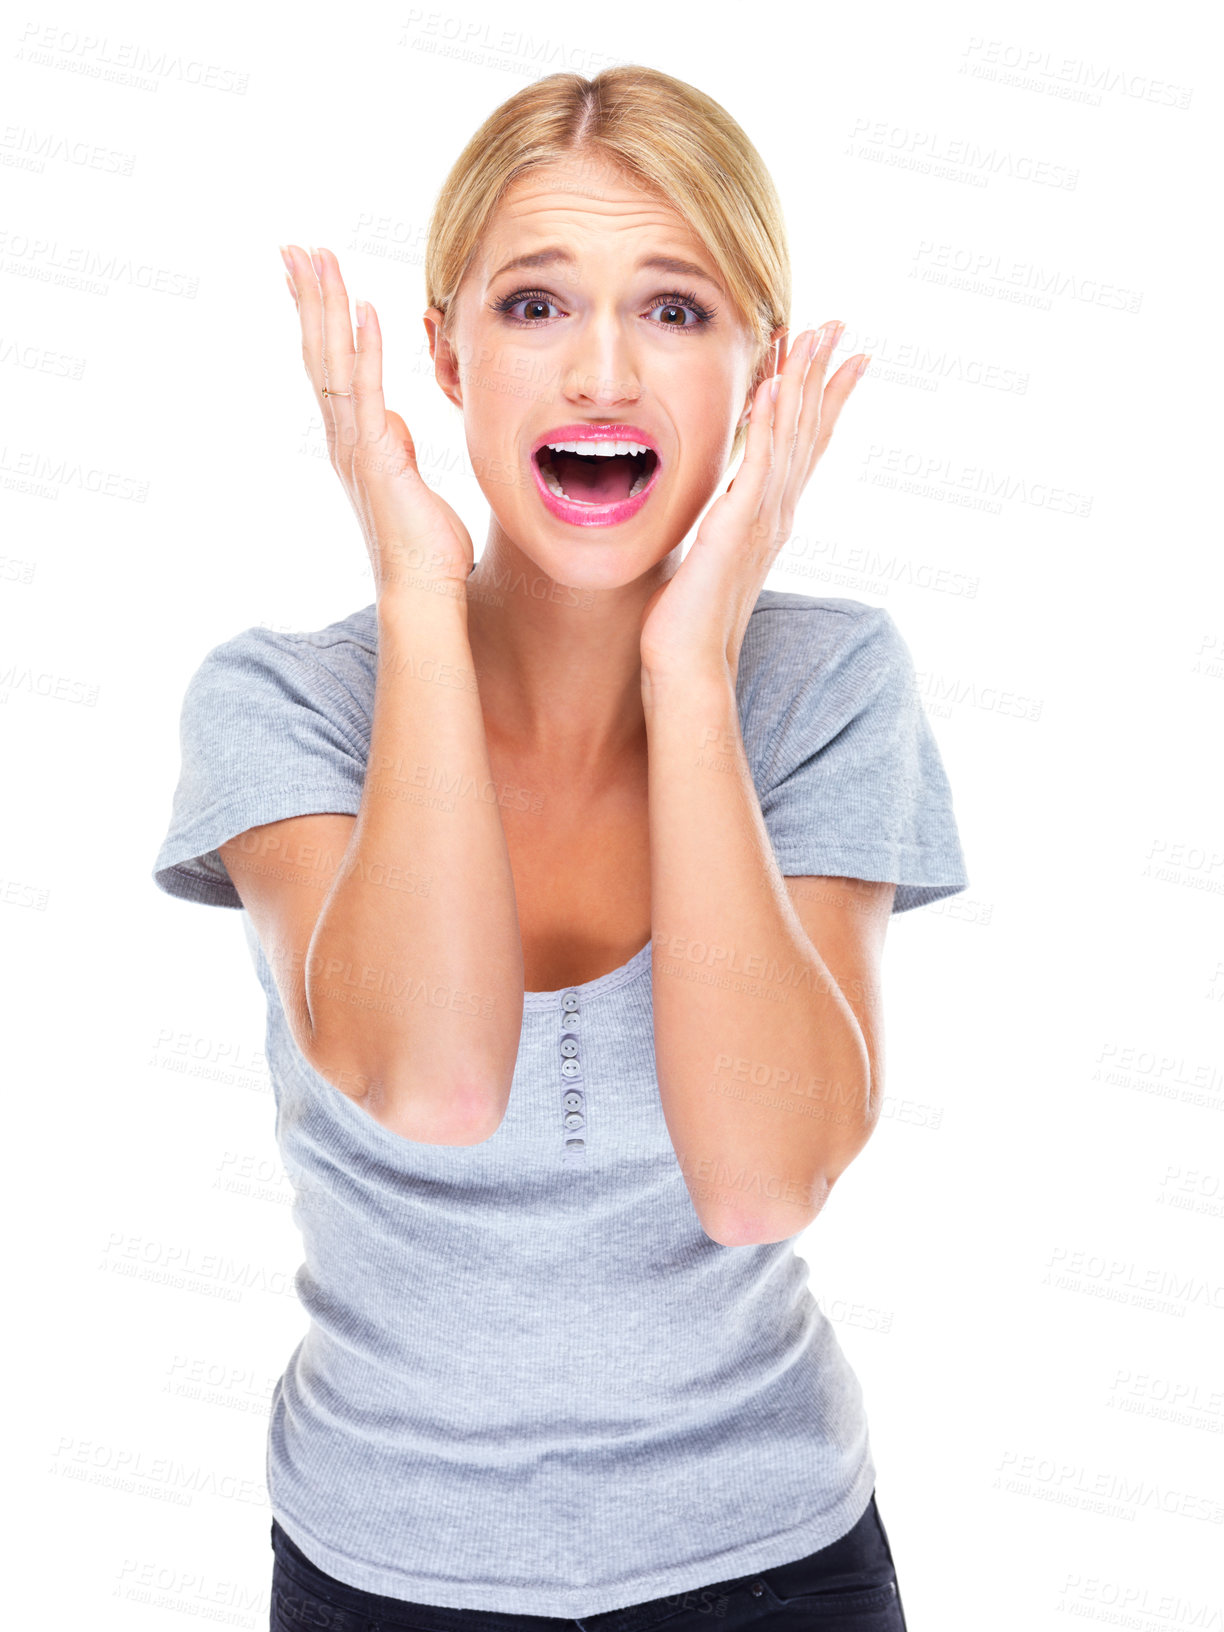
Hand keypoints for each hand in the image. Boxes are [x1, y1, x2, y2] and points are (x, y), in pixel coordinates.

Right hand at [282, 244, 473, 595]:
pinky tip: (364, 309)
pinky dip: (366, 348)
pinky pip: (368, 391)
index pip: (328, 365)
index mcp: (353, 441)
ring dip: (326, 308)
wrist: (423, 588)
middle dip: (308, 297)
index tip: (307, 276)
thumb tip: (391, 424)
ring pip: (333, 362)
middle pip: (318, 352)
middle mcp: (344, 438)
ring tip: (316, 259)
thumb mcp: (409, 483)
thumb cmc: (424, 546)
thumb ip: (396, 449)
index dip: (317, 319)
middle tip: (294, 248)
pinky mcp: (376, 455)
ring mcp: (355, 445)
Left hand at [638, 322, 864, 681]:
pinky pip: (759, 464)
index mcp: (771, 518)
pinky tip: (773, 384)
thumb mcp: (712, 559)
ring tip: (815, 334)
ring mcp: (762, 518)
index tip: (842, 359)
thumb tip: (721, 512)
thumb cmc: (691, 622)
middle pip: (810, 430)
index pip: (806, 446)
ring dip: (803, 382)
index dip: (824, 399)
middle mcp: (777, 513)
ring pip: (791, 437)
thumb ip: (723, 527)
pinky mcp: (737, 525)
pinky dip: (769, 423)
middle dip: (825, 374)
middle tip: (842, 326)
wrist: (690, 663)